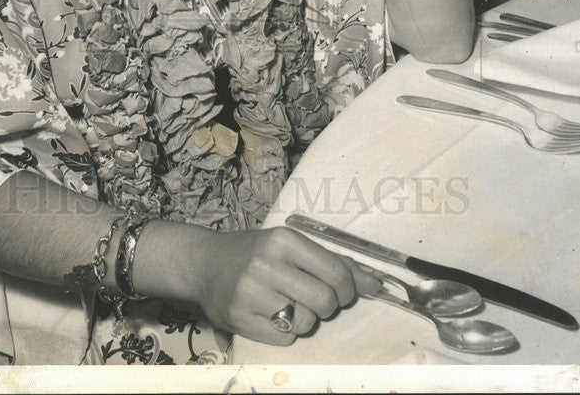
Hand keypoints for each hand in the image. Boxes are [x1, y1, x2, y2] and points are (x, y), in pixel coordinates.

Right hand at [191, 225, 380, 345]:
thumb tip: (375, 284)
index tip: (344, 291)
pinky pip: (285, 339)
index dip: (349, 287)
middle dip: (328, 306)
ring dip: (305, 319)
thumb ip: (331, 262)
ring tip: (288, 304)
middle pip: (325, 301)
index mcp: (283, 239)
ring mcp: (251, 293)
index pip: (336, 271)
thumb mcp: (289, 246)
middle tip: (316, 299)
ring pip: (306, 322)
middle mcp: (267, 264)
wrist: (204, 264)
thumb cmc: (255, 252)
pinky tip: (271, 314)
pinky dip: (285, 331)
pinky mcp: (241, 319)